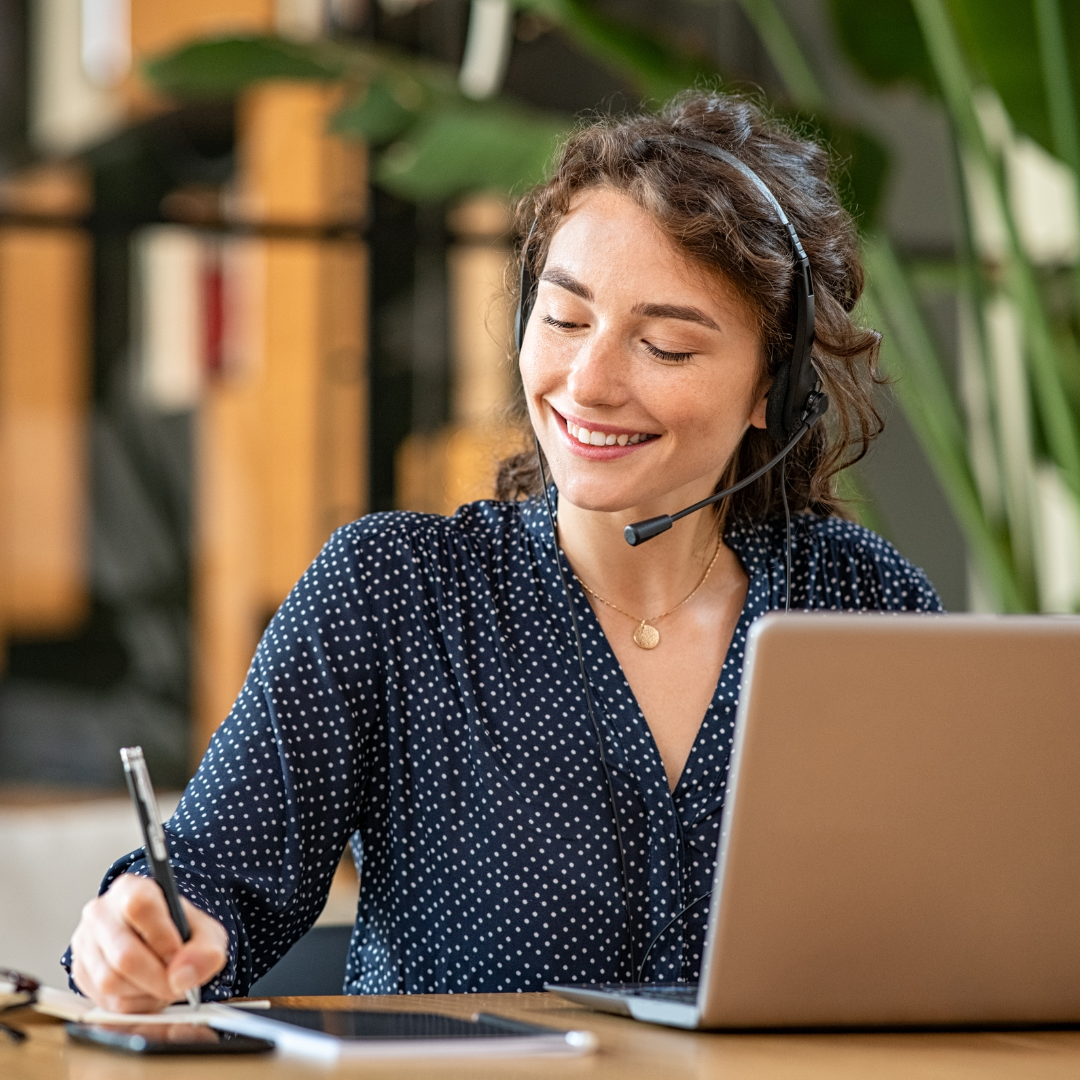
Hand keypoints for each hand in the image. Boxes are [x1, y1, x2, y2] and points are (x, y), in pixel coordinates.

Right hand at [69, 874, 227, 1012]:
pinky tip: (148, 992)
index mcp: (131, 889)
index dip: (162, 936)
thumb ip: (205, 950)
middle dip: (158, 978)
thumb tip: (183, 976)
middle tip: (178, 983)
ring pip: (111, 982)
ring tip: (164, 984)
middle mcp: (101, 912)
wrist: (159, 940)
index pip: (139, 906)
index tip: (179, 953)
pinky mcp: (80, 973)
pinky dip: (134, 1005)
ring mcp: (85, 943)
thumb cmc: (179, 931)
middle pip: (124, 955)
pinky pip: (105, 1002)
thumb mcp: (205, 932)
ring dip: (146, 993)